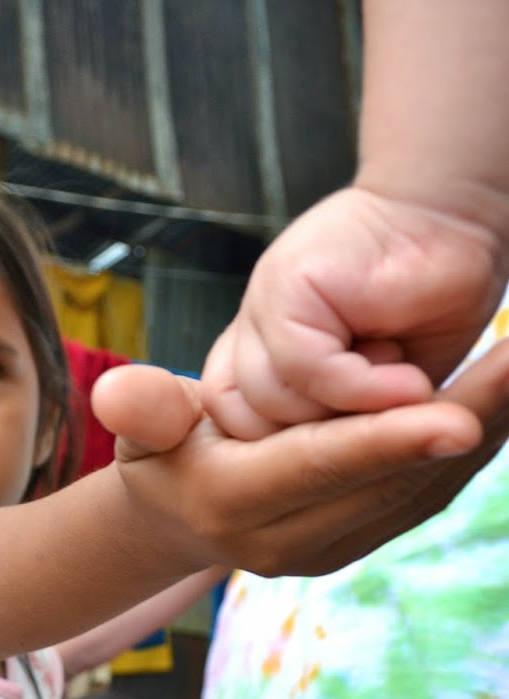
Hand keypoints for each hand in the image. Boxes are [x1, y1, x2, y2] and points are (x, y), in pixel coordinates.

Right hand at [91, 340, 508, 576]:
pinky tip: (501, 398)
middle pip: (393, 480)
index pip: (324, 466)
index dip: (390, 440)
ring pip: (424, 491)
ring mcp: (332, 550)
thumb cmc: (163, 457)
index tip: (456, 414)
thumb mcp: (145, 431)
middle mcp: (290, 541)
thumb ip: (145, 406)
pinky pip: (428, 496)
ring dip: (485, 431)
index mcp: (236, 504)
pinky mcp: (362, 543)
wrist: (179, 524)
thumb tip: (119, 393)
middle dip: (469, 422)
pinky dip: (472, 449)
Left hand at [201, 187, 507, 438]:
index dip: (305, 454)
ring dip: (349, 411)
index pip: (246, 440)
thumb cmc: (427, 302)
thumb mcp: (382, 386)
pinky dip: (361, 387)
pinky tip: (408, 379)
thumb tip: (325, 485)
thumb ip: (343, 426)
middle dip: (327, 440)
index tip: (364, 446)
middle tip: (391, 416)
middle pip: (253, 432)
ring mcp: (259, 314)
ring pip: (274, 407)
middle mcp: (249, 341)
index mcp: (261, 367)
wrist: (452, 213)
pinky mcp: (281, 290)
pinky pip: (304, 370)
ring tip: (406, 380)